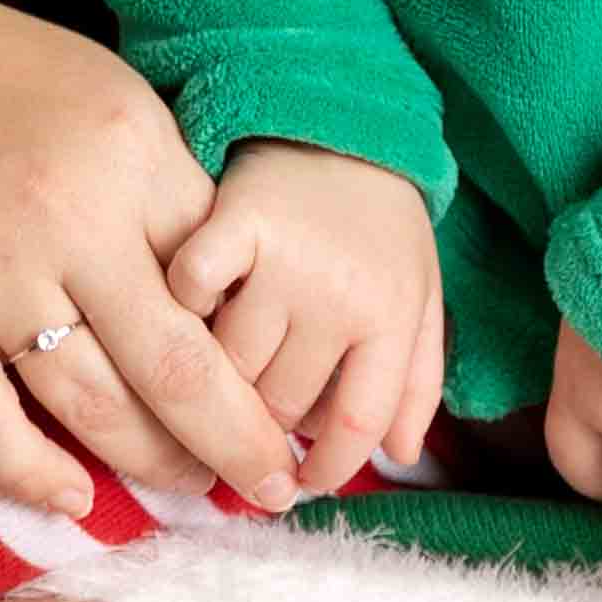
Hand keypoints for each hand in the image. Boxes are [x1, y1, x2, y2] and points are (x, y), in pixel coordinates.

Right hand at [0, 0, 308, 515]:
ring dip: (153, 464)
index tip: (291, 396)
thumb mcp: (101, 94)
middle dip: (238, 440)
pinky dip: (31, 475)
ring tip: (191, 488)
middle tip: (275, 485)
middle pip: (177, 362)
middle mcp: (65, 210)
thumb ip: (162, 183)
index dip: (266, 350)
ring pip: (91, 404)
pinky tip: (77, 500)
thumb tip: (234, 287)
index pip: (224, 280)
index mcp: (128, 148)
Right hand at [169, 141, 450, 504]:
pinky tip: (195, 295)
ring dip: (217, 367)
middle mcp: (344, 291)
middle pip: (278, 406)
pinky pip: (189, 297)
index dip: (322, 469)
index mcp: (393, 315)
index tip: (294, 482)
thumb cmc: (377, 225)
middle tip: (252, 391)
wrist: (343, 120)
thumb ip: (414, 380)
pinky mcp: (233, 219)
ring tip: (220, 345)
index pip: (355, 427)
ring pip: (226, 366)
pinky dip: (183, 302)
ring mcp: (287, 257)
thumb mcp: (417, 296)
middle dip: (263, 414)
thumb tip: (401, 456)